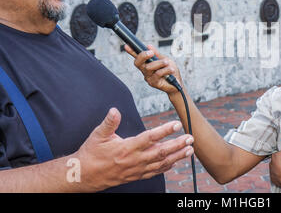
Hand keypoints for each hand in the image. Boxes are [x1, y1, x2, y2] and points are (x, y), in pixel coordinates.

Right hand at [74, 107, 193, 191]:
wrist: (84, 176)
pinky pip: (154, 172)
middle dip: (178, 145)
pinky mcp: (136, 176)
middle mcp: (134, 160)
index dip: (164, 131)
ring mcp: (136, 170)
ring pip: (161, 164)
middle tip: (191, 138)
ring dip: (177, 157)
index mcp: (127, 148)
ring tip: (189, 150)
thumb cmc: (91, 153)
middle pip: (161, 152)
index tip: (177, 124)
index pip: (150, 138)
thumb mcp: (97, 135)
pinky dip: (166, 167)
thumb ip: (109, 122)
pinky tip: (175, 162)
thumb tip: (115, 110)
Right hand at [124, 44, 181, 94]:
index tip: (127, 46)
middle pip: (138, 63)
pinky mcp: (153, 83)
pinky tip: (171, 70)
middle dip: (143, 56)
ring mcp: (148, 77)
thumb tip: (149, 46)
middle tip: (151, 52)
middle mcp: (145, 70)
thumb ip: (157, 54)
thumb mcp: (165, 59)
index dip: (131, 52)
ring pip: (148, 67)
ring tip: (167, 63)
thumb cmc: (171, 71)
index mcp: (147, 63)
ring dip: (159, 63)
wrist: (178, 84)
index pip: (137, 57)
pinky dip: (165, 70)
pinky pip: (157, 74)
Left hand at [269, 125, 280, 188]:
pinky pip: (275, 177)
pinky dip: (278, 176)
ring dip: (278, 169)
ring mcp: (272, 172)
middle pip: (274, 161)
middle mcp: (271, 164)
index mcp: (274, 156)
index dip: (278, 153)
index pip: (275, 153)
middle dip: (278, 161)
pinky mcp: (275, 180)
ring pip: (274, 169)